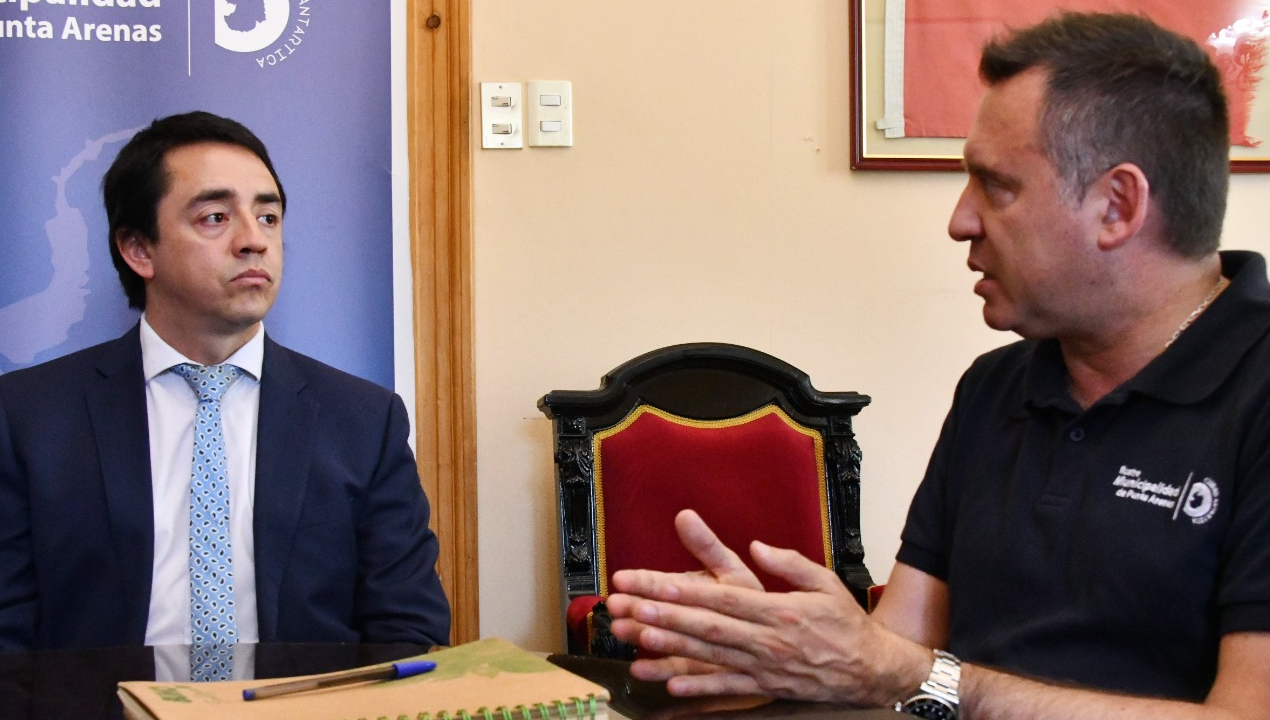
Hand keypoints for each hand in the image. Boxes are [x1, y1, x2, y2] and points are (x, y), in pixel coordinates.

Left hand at [607, 510, 929, 703]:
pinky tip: (671, 685)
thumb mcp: (825, 582)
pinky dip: (700, 689)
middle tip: (627, 606)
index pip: (722, 599)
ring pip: (710, 657)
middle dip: (662, 616)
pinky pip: (728, 690)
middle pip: (706, 627)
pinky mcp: (766, 687)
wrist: (872, 669)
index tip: (651, 583)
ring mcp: (765, 668)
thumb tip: (756, 545)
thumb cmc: (846, 623)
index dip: (683, 592)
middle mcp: (768, 640)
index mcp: (779, 610)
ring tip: (636, 638)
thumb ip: (789, 562)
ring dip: (670, 648)